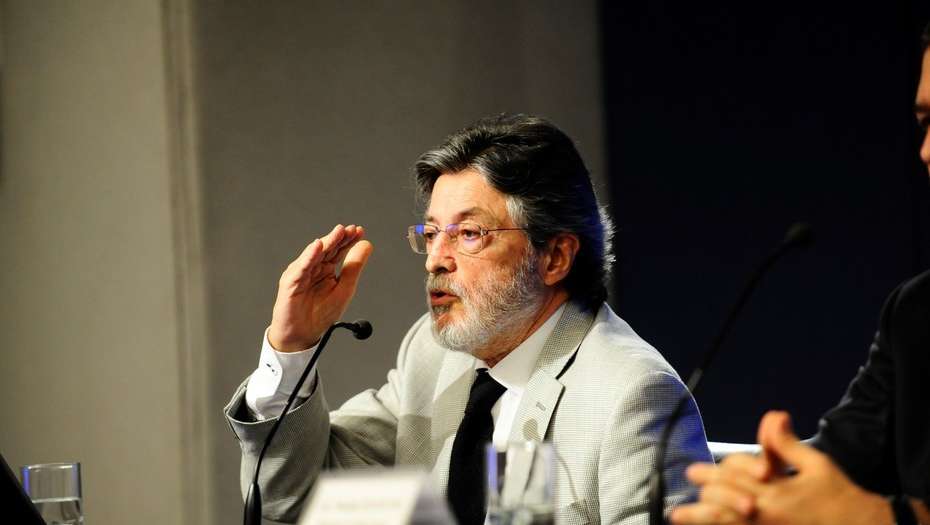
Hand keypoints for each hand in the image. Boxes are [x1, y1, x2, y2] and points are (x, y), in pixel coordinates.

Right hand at [268, 224, 372, 351]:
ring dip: (327, 242)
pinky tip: (318, 247)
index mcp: (326, 269)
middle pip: (327, 248)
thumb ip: (354, 267)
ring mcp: (301, 273)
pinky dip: (308, 256)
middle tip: (351, 229)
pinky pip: (301, 267)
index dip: (349, 240)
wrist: (302, 335)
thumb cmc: (320, 314)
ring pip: (314, 254)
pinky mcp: (291, 282)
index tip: (360, 231)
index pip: (338, 250)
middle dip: (339, 238)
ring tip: (339, 232)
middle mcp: (313, 267)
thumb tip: (366, 245)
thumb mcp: (344, 289)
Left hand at [671, 411, 893, 524]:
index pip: (734, 479)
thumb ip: (787, 444)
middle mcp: (766, 515)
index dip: (711, 474)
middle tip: (680, 496)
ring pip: (726, 524)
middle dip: (701, 499)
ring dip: (703, 520)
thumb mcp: (816, 464)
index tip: (691, 472)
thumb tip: (773, 416)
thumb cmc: (839, 495)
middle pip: (723, 505)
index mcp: (775, 493)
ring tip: (678, 517)